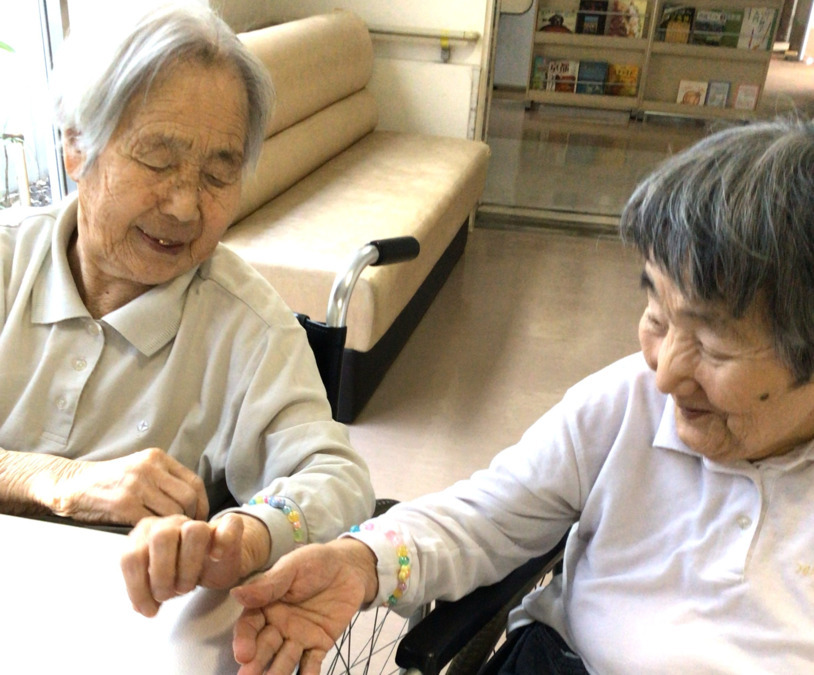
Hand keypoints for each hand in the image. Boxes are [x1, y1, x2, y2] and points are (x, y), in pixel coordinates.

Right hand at [50, 447, 207, 524]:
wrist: (70, 485)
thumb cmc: (109, 482)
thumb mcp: (140, 470)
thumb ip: (164, 480)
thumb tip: (194, 505)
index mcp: (157, 458)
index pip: (194, 482)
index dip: (202, 505)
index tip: (200, 521)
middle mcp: (149, 467)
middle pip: (188, 498)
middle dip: (191, 519)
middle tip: (184, 535)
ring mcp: (136, 484)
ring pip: (172, 511)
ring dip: (173, 529)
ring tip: (168, 539)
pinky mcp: (123, 503)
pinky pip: (150, 522)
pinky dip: (153, 534)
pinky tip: (150, 540)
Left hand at [121, 512, 270, 616]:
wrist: (218, 560)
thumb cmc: (183, 571)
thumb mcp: (158, 582)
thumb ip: (145, 589)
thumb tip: (141, 606)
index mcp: (148, 533)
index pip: (132, 555)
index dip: (137, 587)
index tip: (149, 609)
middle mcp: (172, 523)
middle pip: (161, 536)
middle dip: (161, 574)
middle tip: (167, 596)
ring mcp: (201, 523)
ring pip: (194, 531)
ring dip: (189, 565)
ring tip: (186, 587)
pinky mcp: (229, 526)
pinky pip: (229, 524)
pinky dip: (222, 542)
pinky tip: (215, 557)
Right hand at [231, 539, 378, 674]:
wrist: (348, 567)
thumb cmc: (315, 562)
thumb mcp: (292, 567)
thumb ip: (268, 585)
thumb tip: (236, 594)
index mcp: (266, 605)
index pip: (249, 626)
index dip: (244, 640)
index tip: (243, 654)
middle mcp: (278, 625)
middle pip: (264, 647)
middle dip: (256, 663)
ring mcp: (299, 637)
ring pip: (285, 659)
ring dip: (278, 673)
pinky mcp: (320, 644)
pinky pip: (312, 663)